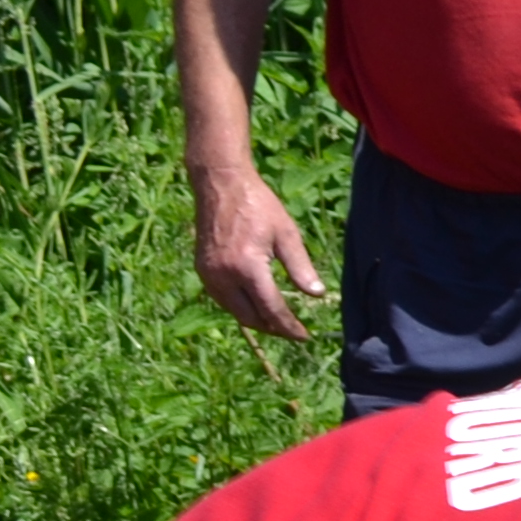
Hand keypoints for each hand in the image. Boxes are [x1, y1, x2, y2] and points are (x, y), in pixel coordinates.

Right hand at [192, 166, 326, 339]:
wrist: (220, 184)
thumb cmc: (258, 205)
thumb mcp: (286, 234)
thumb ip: (301, 267)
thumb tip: (317, 295)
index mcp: (247, 267)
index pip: (272, 310)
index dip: (290, 327)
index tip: (305, 336)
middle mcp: (224, 275)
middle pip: (252, 318)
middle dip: (274, 329)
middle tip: (294, 331)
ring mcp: (209, 274)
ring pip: (236, 313)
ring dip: (257, 322)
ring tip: (279, 323)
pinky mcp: (202, 270)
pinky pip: (224, 300)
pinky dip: (241, 308)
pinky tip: (257, 306)